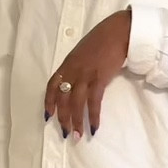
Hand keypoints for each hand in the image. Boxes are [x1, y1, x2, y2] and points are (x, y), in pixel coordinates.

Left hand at [46, 9, 131, 138]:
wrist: (119, 31)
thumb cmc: (104, 40)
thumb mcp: (83, 52)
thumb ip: (77, 65)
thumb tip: (76, 80)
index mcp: (68, 63)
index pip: (52, 85)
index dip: (48, 102)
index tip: (48, 116)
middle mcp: (73, 70)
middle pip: (62, 98)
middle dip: (63, 118)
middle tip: (65, 133)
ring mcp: (86, 74)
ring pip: (76, 103)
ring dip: (76, 121)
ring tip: (77, 136)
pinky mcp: (100, 78)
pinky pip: (94, 102)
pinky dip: (93, 116)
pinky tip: (94, 127)